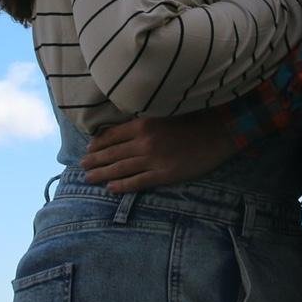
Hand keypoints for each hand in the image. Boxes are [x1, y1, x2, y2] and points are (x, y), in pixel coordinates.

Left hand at [82, 110, 234, 191]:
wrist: (220, 130)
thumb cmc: (195, 118)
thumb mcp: (165, 112)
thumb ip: (146, 121)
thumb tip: (128, 128)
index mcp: (143, 123)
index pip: (113, 134)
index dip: (98, 143)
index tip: (88, 148)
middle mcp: (144, 141)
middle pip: (112, 153)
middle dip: (94, 160)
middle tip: (81, 166)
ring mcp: (153, 159)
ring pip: (120, 168)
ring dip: (102, 174)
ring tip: (89, 178)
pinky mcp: (164, 174)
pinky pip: (137, 181)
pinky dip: (122, 186)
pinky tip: (111, 188)